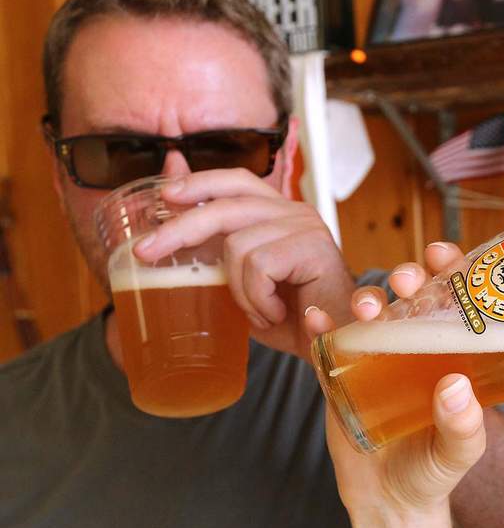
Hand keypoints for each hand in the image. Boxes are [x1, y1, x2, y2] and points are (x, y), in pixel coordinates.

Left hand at [132, 169, 354, 358]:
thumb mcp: (243, 283)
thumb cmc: (291, 317)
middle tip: (146, 253)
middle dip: (180, 229)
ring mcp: (306, 227)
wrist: (333, 346)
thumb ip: (217, 253)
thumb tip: (170, 219)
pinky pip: (259, 266)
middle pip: (226, 205)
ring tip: (259, 311)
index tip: (164, 195)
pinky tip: (276, 313)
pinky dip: (258, 299)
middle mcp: (295, 212)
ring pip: (238, 245)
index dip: (199, 183)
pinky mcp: (313, 247)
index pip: (237, 181)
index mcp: (280, 213)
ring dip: (239, 290)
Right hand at [304, 242, 486, 520]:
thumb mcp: (456, 455)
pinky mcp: (340, 375)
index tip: (444, 256)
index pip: (457, 299)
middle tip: (406, 279)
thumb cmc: (432, 473)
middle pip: (412, 295)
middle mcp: (416, 346)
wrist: (386, 504)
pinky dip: (319, 325)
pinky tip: (315, 318)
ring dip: (367, 299)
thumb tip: (456, 389)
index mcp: (452, 354)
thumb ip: (462, 429)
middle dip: (409, 276)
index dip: (453, 269)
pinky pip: (328, 344)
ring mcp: (376, 357)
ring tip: (365, 309)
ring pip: (369, 313)